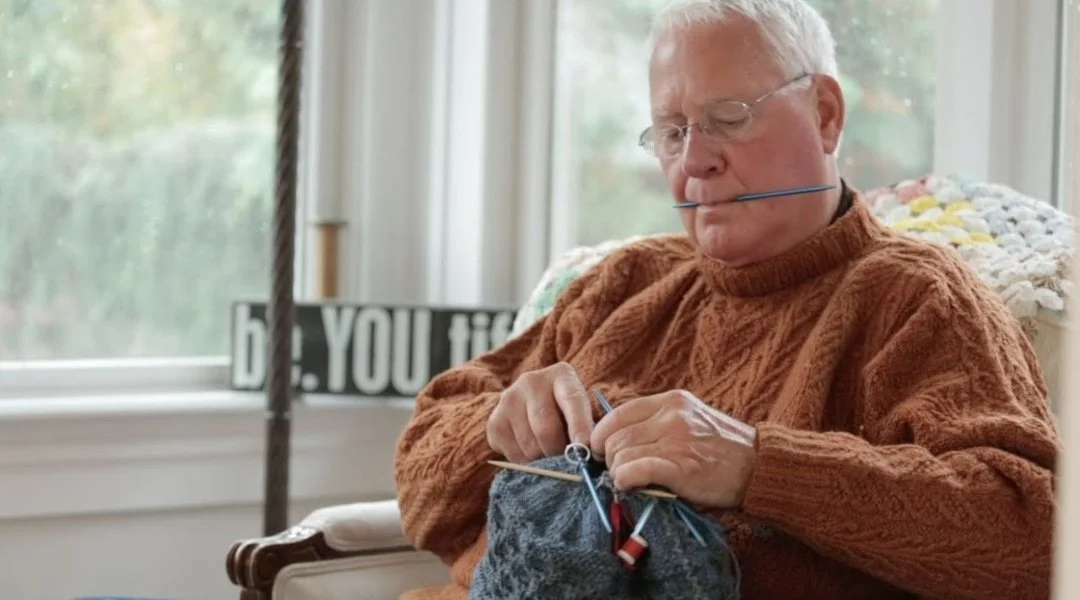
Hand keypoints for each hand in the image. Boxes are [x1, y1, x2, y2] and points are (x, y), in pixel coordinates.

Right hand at [486, 362, 594, 462]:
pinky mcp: (494, 422)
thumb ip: (589, 428)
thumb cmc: (568, 413)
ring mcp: (508, 399)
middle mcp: (531, 381)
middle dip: (559, 452)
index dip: (579, 425)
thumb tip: (588, 454)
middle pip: (546, 428)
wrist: (533, 407)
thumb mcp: (583, 411)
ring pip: (530, 445)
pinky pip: (513, 455)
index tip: (584, 447)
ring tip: (550, 455)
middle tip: (568, 462)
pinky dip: (526, 463)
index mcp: (561, 375)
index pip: (572, 400)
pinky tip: (532, 453)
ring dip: (543, 461)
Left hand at [590, 390, 756, 508]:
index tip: (602, 451)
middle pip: (614, 436)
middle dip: (608, 458)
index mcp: (671, 401)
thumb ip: (658, 423)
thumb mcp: (691, 420)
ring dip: (617, 472)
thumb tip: (617, 440)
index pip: (617, 413)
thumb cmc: (723, 449)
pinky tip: (630, 485)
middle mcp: (671, 416)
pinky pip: (634, 470)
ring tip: (630, 481)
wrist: (759, 467)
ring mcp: (676, 440)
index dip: (602, 435)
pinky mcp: (680, 467)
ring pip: (620, 454)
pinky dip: (625, 480)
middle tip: (618, 471)